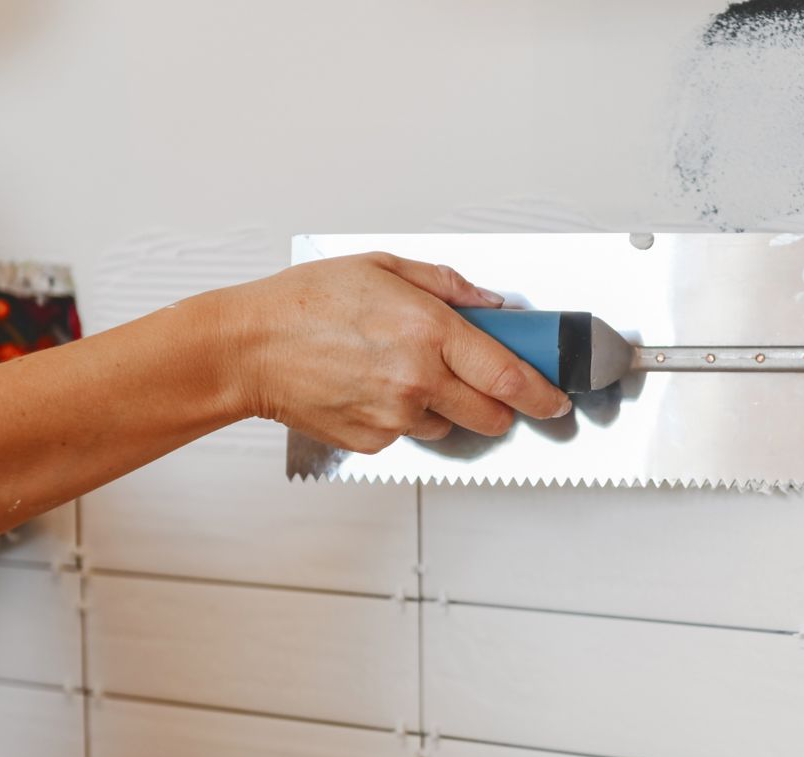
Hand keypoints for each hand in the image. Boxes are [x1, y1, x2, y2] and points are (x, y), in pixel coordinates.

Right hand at [222, 252, 571, 452]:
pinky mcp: (372, 442)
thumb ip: (448, 286)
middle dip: (501, 405)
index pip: (509, 376)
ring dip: (444, 407)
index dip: (543, 393)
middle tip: (485, 385)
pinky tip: (372, 387)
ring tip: (401, 372)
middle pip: (493, 415)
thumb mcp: (383, 268)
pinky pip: (409, 435)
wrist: (247, 348)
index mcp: (429, 332)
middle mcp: (418, 380)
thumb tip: (492, 304)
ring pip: (450, 426)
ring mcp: (395, 417)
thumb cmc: (305, 303)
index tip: (557, 399)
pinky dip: (403, 417)